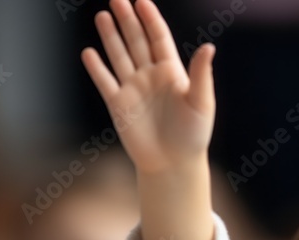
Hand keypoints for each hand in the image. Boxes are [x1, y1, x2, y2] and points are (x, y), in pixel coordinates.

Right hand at [81, 0, 215, 173]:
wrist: (174, 164)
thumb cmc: (193, 135)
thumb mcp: (202, 102)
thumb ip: (202, 74)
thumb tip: (209, 47)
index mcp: (171, 72)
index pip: (158, 38)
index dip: (150, 18)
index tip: (141, 1)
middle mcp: (150, 76)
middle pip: (137, 41)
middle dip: (127, 20)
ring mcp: (133, 89)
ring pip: (119, 56)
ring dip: (111, 37)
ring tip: (102, 15)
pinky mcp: (119, 105)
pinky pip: (105, 82)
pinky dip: (97, 68)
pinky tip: (89, 52)